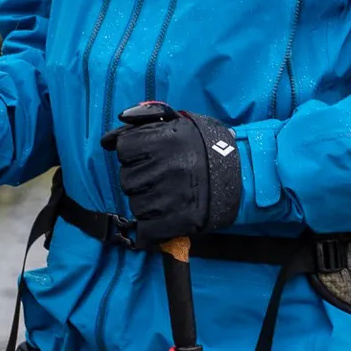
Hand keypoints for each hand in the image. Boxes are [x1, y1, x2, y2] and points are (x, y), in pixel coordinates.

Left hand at [99, 101, 242, 243]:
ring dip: (146, 202)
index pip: (123, 149)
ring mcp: (173, 196)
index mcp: (165, 140)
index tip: (144, 157)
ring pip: (136, 205)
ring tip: (165, 196)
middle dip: (138, 180)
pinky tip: (161, 219)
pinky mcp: (182, 221)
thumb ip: (141, 120)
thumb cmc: (205, 145)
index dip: (131, 155)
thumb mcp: (178, 122)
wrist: (244, 174)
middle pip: (127, 180)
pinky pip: (148, 230)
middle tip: (157, 178)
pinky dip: (150, 229)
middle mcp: (167, 168)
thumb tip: (106, 140)